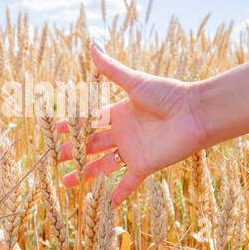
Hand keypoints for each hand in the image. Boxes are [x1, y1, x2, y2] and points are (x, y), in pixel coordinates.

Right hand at [57, 43, 207, 206]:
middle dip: (71, 152)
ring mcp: (132, 151)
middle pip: (90, 145)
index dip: (70, 126)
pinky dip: (118, 193)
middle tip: (54, 159)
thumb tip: (92, 45)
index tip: (54, 131)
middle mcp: (122, 133)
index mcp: (117, 113)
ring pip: (102, 166)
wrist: (195, 113)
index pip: (88, 121)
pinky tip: (107, 204)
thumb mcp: (134, 82)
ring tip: (66, 183)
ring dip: (85, 175)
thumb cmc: (167, 94)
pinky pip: (128, 183)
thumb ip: (111, 69)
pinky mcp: (144, 165)